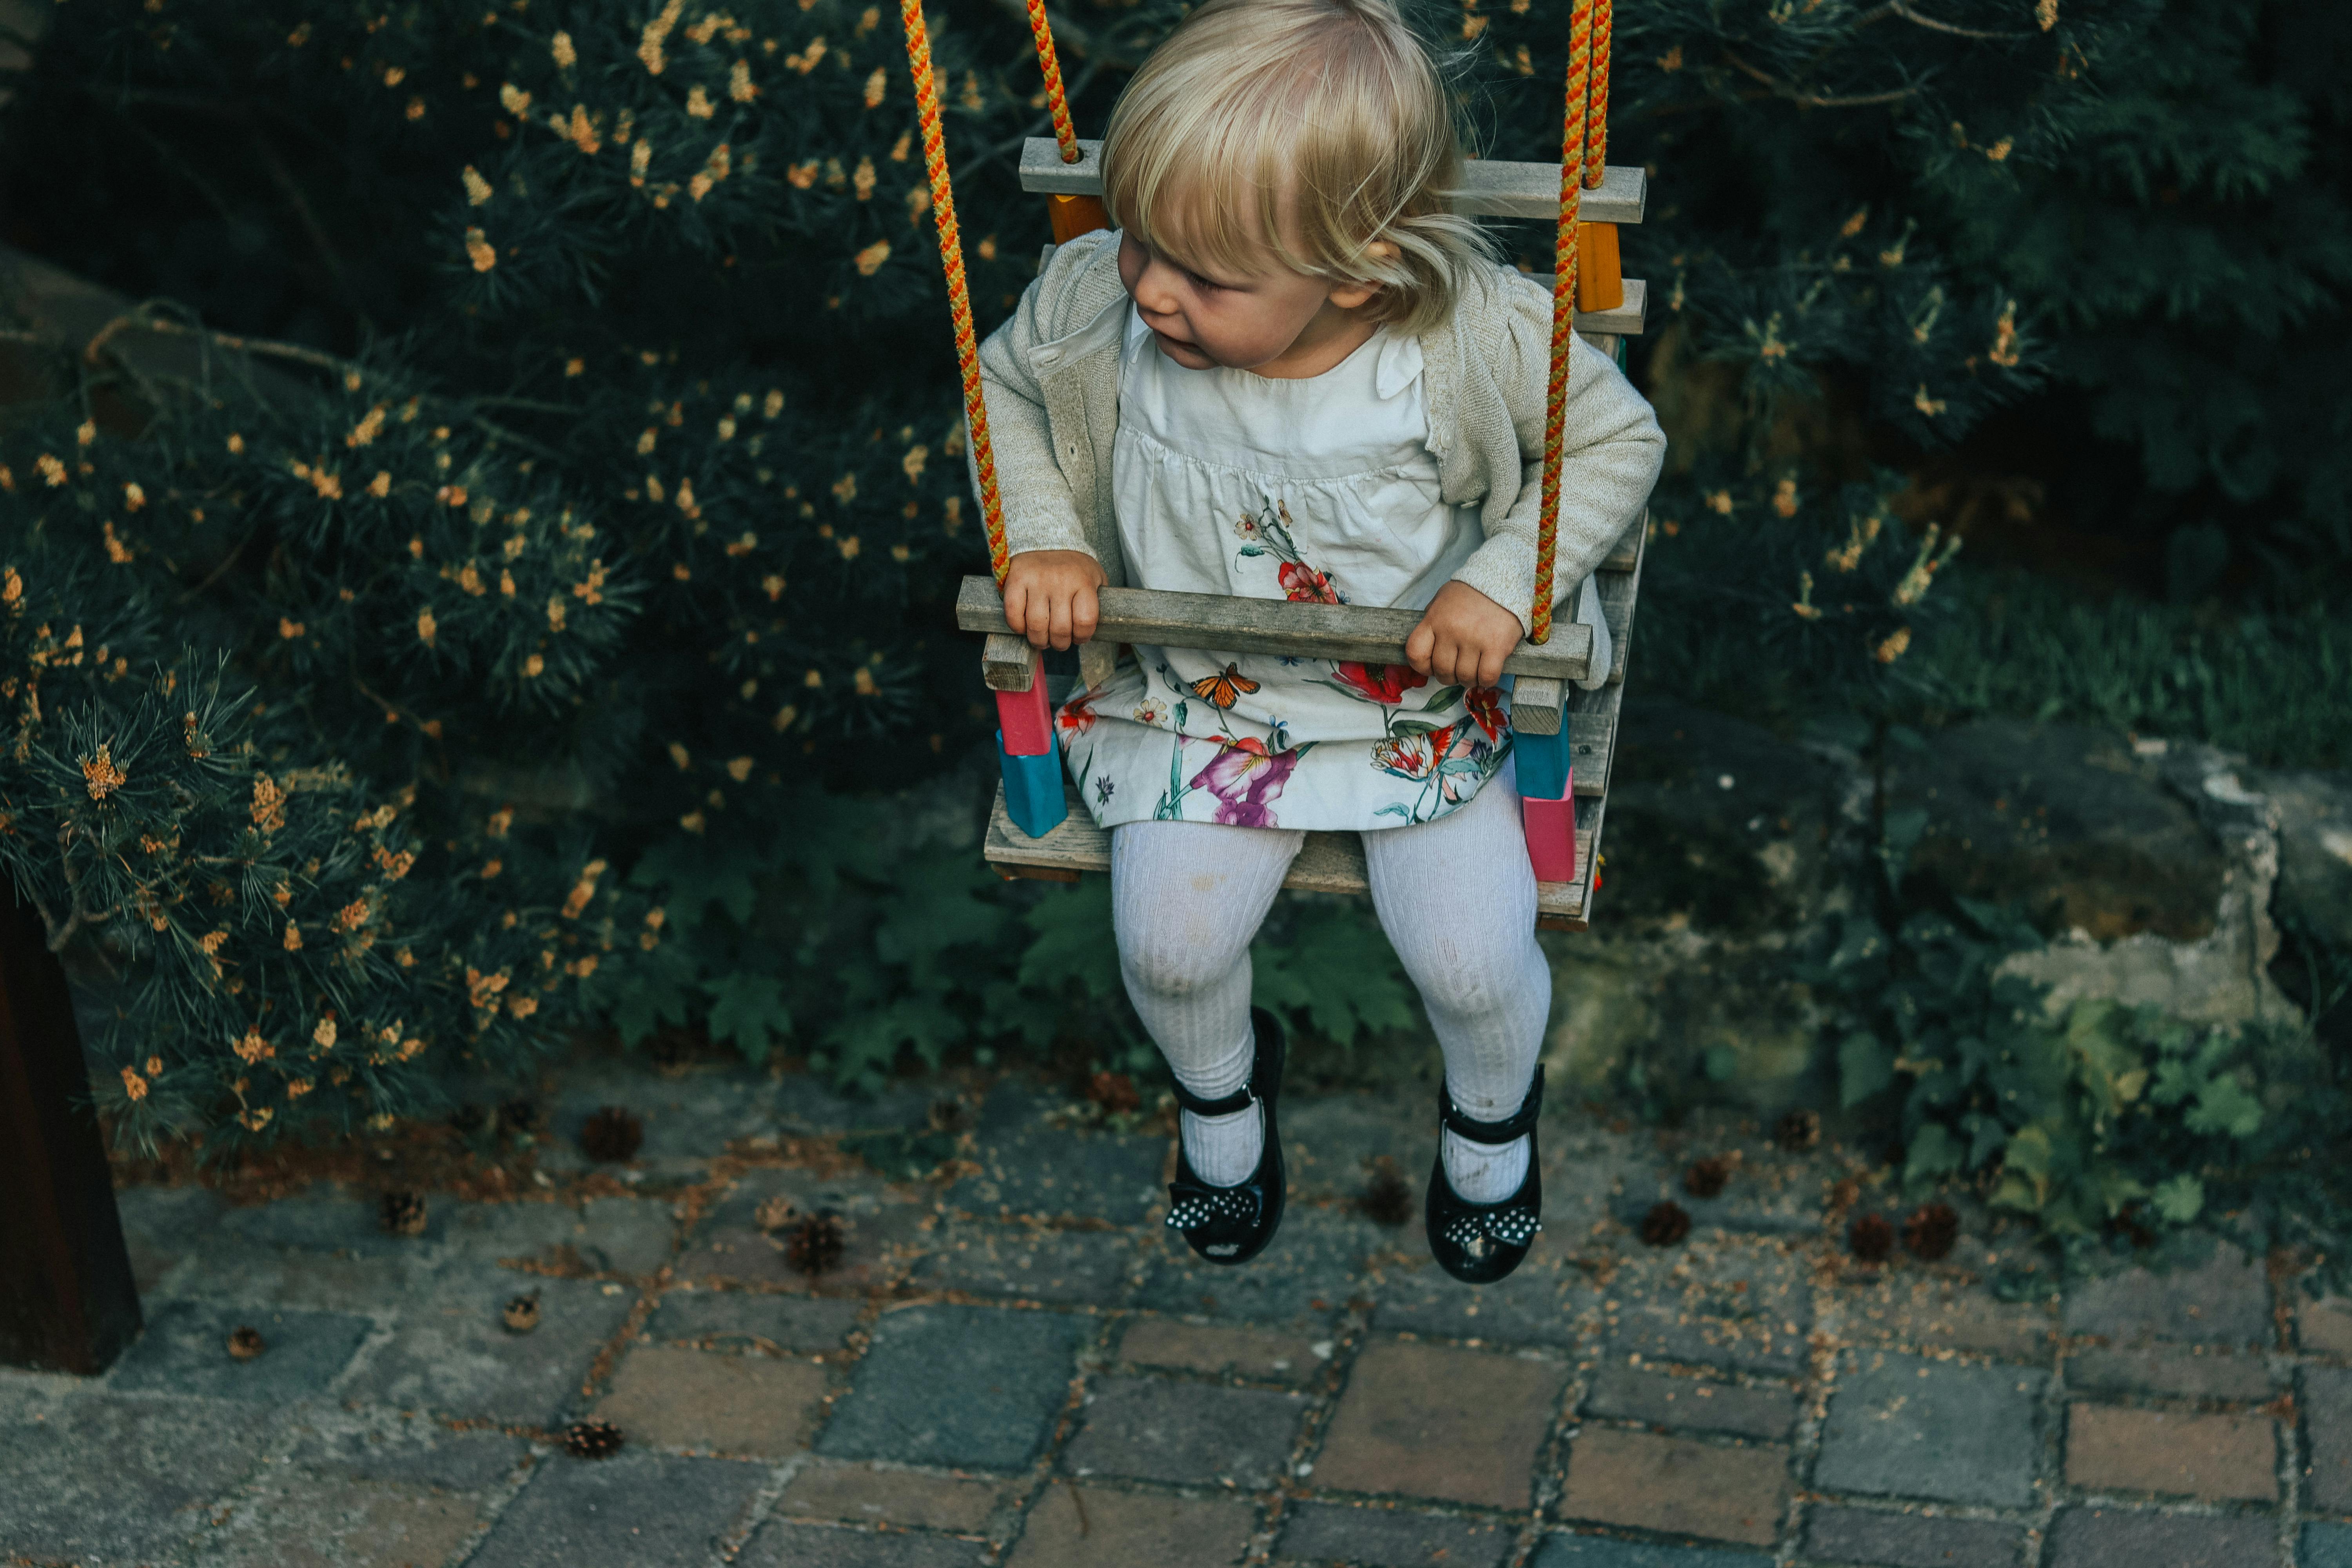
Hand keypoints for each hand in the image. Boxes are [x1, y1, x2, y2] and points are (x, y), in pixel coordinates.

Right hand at [1001, 549, 1106, 649]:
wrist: (1047, 539)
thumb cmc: (1074, 568)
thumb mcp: (1095, 579)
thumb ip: (1097, 602)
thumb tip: (1092, 631)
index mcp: (1083, 581)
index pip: (1085, 621)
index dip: (1082, 637)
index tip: (1078, 637)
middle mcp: (1060, 580)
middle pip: (1060, 629)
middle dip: (1060, 644)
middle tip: (1059, 642)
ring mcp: (1037, 580)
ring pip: (1036, 626)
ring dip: (1039, 640)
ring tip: (1042, 638)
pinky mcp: (1016, 580)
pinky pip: (1013, 615)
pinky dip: (1018, 627)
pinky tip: (1024, 626)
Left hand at [1405, 581, 1521, 688]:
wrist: (1504, 580)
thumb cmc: (1470, 593)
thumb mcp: (1442, 601)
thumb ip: (1432, 622)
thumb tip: (1427, 647)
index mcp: (1434, 619)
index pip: (1415, 653)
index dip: (1422, 666)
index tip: (1431, 666)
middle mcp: (1452, 630)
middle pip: (1441, 670)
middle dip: (1448, 675)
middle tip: (1456, 669)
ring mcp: (1474, 639)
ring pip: (1464, 677)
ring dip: (1468, 679)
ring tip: (1473, 669)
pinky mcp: (1497, 647)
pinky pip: (1486, 676)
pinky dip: (1485, 680)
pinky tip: (1486, 672)